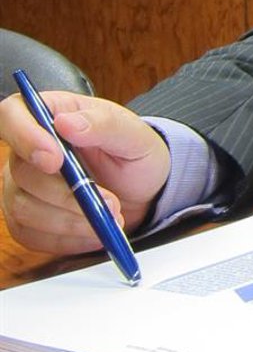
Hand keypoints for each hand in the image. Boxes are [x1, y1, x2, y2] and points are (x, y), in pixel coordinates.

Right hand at [0, 91, 168, 252]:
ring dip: (70, 220)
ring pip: (24, 208)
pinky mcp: (25, 219)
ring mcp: (21, 186)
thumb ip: (102, 125)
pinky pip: (32, 235)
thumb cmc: (133, 153)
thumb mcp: (133, 134)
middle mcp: (27, 149)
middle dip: (66, 194)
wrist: (141, 190)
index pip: (12, 115)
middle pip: (21, 172)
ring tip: (109, 218)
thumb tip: (66, 123)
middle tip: (109, 202)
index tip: (55, 160)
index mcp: (51, 113)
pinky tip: (94, 232)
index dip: (25, 137)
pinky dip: (67, 238)